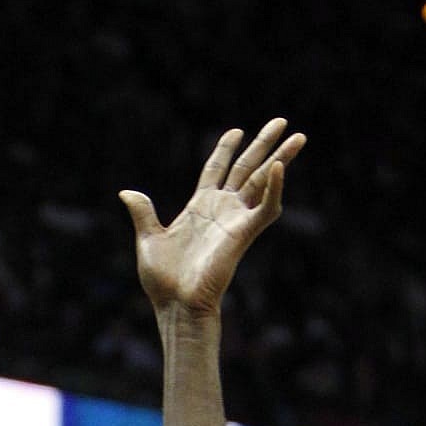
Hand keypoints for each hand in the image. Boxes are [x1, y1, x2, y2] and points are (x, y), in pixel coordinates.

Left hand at [122, 118, 305, 317]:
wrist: (177, 305)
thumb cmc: (163, 281)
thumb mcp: (148, 240)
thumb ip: (143, 214)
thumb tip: (127, 193)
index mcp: (200, 207)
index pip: (217, 169)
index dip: (225, 149)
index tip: (237, 131)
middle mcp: (222, 210)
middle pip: (246, 168)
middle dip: (263, 145)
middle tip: (280, 121)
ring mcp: (235, 220)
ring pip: (263, 181)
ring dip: (281, 158)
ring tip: (299, 136)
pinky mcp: (245, 234)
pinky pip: (266, 208)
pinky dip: (275, 188)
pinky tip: (279, 168)